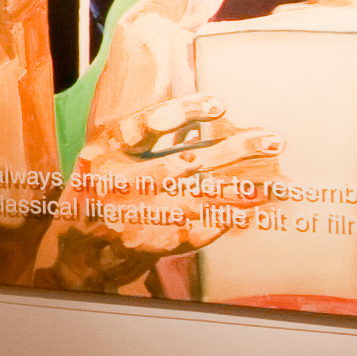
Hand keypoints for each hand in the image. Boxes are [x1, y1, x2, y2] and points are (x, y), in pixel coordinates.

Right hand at [62, 95, 281, 258]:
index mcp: (107, 151)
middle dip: (236, 151)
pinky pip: (198, 229)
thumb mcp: (107, 156)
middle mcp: (121, 181)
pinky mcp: (151, 243)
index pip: (147, 124)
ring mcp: (136, 215)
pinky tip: (254, 211)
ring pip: (201, 197)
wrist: (77, 251)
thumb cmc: (98, 192)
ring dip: (244, 190)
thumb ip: (147, 138)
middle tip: (275, 140)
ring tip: (279, 183)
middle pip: (188, 161)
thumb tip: (203, 121)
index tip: (223, 104)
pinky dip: (228, 219)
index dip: (185, 112)